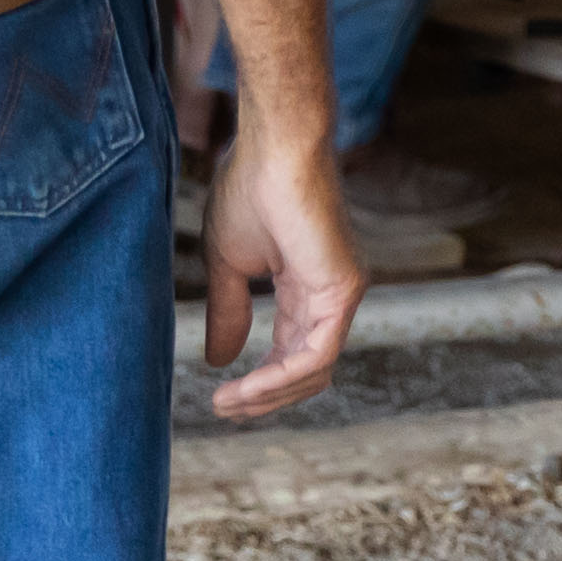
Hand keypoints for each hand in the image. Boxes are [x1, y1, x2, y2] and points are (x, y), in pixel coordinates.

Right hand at [202, 117, 367, 418]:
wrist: (272, 150)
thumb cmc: (249, 190)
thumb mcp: (228, 265)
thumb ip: (228, 313)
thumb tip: (217, 362)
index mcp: (307, 289)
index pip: (291, 353)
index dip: (258, 382)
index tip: (219, 399)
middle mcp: (332, 296)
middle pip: (307, 370)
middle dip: (264, 397)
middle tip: (224, 410)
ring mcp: (343, 293)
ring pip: (314, 370)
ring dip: (268, 395)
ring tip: (228, 404)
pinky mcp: (344, 290)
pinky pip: (316, 353)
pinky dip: (280, 377)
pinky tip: (246, 387)